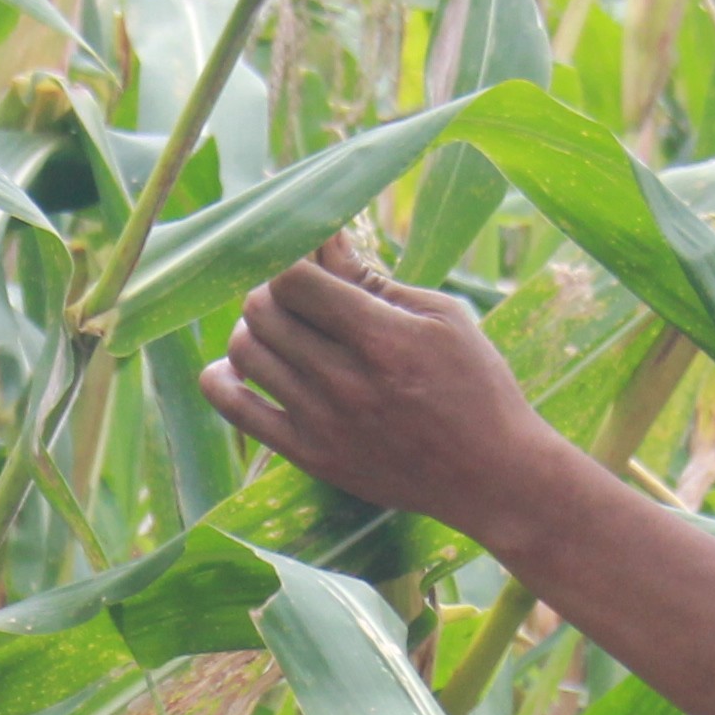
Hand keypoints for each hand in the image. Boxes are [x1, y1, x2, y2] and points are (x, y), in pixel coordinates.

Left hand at [197, 243, 589, 542]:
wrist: (492, 476)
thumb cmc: (477, 385)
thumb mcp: (442, 317)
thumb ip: (375, 279)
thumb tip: (323, 238)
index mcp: (382, 338)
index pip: (293, 278)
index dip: (294, 259)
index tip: (311, 260)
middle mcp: (344, 382)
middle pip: (262, 310)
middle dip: (275, 290)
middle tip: (302, 296)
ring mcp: (322, 423)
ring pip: (245, 351)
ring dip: (256, 329)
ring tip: (285, 331)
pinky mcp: (310, 456)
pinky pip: (234, 409)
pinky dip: (223, 379)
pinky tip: (242, 367)